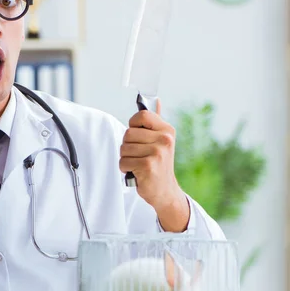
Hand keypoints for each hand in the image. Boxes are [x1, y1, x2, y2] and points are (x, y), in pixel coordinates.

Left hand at [119, 100, 189, 230]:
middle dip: (127, 146)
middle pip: (128, 133)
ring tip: (139, 164)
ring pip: (123, 148)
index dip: (133, 125)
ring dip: (126, 158)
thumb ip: (155, 121)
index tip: (138, 136)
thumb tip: (155, 100)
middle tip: (139, 155)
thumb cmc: (158, 164)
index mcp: (167, 130)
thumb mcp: (161, 140)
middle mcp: (165, 140)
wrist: (165, 191)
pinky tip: (137, 172)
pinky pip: (123, 162)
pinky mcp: (148, 166)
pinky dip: (125, 169)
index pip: (141, 115)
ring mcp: (157, 153)